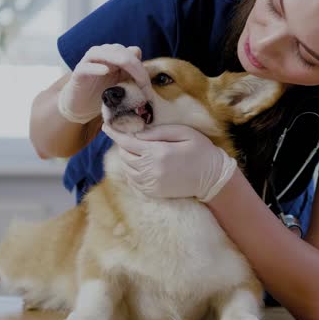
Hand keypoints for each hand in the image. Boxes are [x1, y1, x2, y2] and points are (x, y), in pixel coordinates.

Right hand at [58, 44, 149, 123]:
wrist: (81, 106)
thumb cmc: (103, 93)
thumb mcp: (122, 85)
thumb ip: (133, 75)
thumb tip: (148, 70)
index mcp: (114, 55)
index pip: (133, 53)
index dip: (142, 69)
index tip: (148, 90)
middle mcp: (102, 53)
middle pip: (122, 52)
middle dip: (136, 69)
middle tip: (143, 88)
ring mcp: (89, 61)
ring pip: (106, 53)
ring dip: (120, 64)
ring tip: (129, 79)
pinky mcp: (78, 72)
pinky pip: (87, 66)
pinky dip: (96, 67)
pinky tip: (105, 71)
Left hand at [102, 124, 236, 201]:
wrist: (212, 178)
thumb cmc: (200, 150)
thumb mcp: (183, 133)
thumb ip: (159, 132)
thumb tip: (137, 133)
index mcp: (158, 152)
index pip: (128, 142)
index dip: (114, 134)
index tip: (106, 126)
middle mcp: (151, 169)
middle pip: (125, 156)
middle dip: (123, 145)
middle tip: (128, 137)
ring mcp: (152, 183)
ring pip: (127, 170)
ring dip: (127, 159)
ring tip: (134, 150)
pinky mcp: (154, 193)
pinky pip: (133, 183)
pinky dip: (131, 173)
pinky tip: (138, 165)